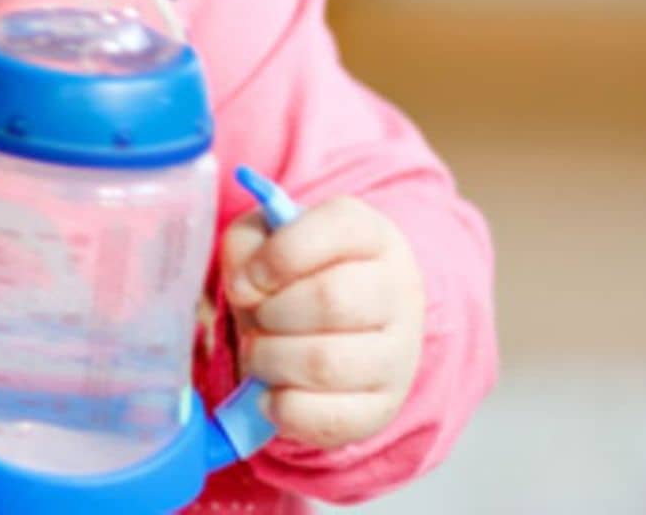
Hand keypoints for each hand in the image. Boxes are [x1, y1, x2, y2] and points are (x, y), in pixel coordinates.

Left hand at [221, 195, 425, 450]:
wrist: (334, 324)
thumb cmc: (291, 274)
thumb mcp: (263, 239)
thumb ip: (246, 247)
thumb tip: (246, 289)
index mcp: (370, 234)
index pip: (338, 229)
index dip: (279, 256)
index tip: (249, 280)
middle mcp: (397, 290)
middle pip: (331, 300)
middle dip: (270, 314)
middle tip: (254, 319)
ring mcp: (399, 353)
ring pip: (327, 363)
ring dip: (270, 361)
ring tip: (258, 354)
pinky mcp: (384, 406)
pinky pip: (331, 417)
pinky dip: (284, 408)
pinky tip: (270, 394)